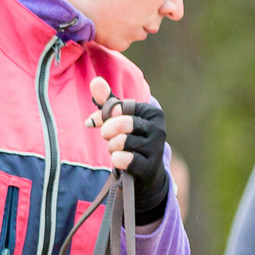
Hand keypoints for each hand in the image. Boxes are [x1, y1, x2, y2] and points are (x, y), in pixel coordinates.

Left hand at [89, 78, 170, 225]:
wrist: (146, 173)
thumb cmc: (131, 140)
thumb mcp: (120, 119)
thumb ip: (108, 101)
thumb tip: (95, 81)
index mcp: (153, 113)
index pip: (121, 108)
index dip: (104, 115)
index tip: (95, 122)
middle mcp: (159, 130)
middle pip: (122, 123)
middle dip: (108, 131)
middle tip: (107, 137)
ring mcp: (156, 150)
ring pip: (121, 142)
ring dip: (112, 148)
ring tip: (117, 150)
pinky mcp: (149, 168)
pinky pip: (124, 159)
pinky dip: (117, 159)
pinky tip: (119, 160)